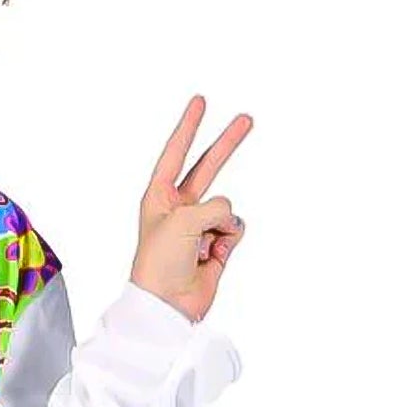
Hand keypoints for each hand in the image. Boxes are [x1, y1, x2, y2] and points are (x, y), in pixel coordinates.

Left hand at [129, 95, 251, 321]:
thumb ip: (215, 204)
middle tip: (247, 119)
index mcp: (158, 197)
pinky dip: (229, 241)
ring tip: (199, 248)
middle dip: (226, 144)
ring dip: (220, 225)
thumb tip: (230, 222)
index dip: (189, 126)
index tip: (200, 100)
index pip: (176, 152)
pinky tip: (212, 258)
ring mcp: (200, 227)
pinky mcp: (216, 246)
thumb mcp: (184, 218)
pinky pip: (235, 229)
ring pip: (227, 207)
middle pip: (208, 166)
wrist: (166, 306)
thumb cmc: (161, 262)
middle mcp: (179, 208)